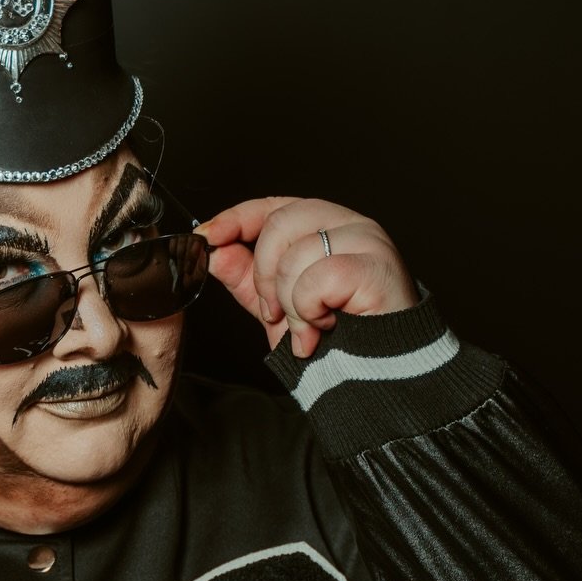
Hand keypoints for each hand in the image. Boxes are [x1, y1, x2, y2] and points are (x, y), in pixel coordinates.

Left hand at [195, 197, 418, 359]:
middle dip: (264, 278)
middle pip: (279, 225)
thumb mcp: (278, 306)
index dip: (236, 219)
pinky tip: (324, 327)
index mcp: (325, 227)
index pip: (273, 206)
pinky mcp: (376, 264)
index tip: (206, 237)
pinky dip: (310, 311)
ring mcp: (366, 240)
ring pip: (295, 256)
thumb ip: (247, 277)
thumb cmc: (336, 339)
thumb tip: (215, 250)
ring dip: (291, 306)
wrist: (376, 374)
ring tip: (307, 329)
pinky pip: (317, 279)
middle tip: (274, 313)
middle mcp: (348, 224)